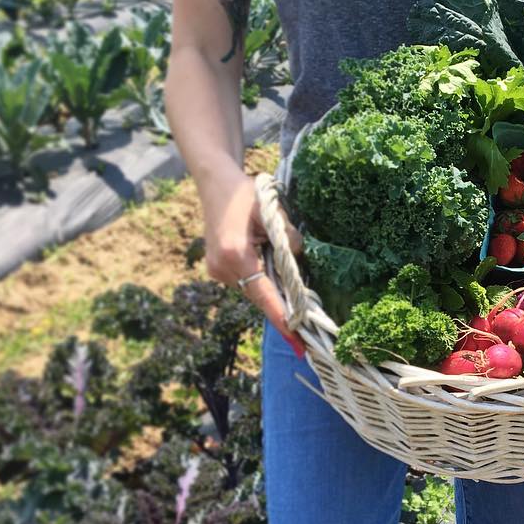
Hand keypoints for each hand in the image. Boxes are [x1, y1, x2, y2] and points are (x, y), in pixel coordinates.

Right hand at [201, 170, 305, 355]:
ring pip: (252, 289)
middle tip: (307, 325)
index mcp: (236, 255)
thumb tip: (299, 258)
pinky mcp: (216, 268)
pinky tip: (274, 272)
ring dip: (272, 290)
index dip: (281, 317)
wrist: (216, 184)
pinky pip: (245, 281)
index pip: (264, 294)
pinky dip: (261, 280)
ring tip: (294, 295)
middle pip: (259, 296)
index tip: (296, 339)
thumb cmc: (246, 194)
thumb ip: (289, 237)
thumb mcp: (273, 212)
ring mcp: (216, 270)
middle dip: (282, 307)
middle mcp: (222, 268)